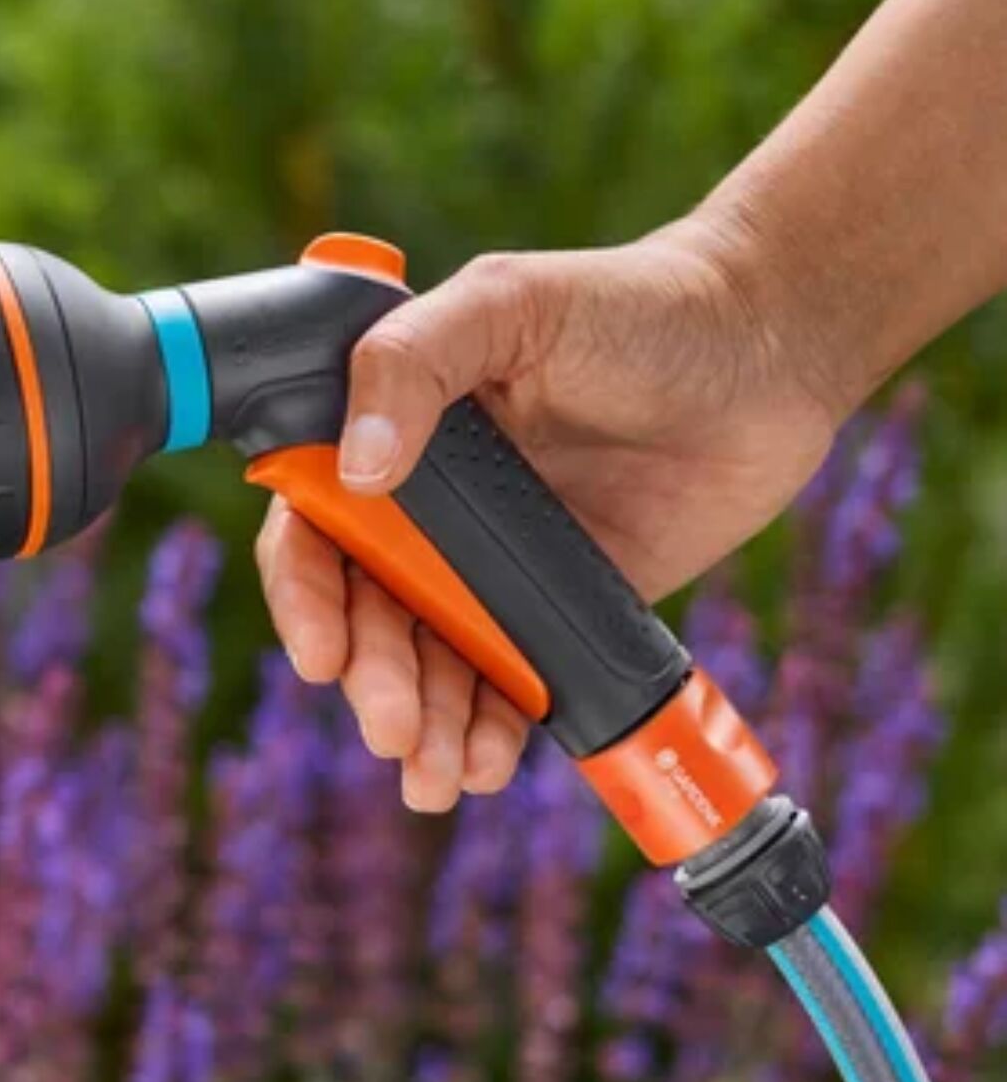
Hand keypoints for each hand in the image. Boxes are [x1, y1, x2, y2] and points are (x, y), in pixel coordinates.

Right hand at [255, 216, 848, 810]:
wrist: (774, 353)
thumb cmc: (641, 304)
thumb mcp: (512, 302)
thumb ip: (416, 362)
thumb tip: (358, 470)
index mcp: (394, 431)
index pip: (316, 524)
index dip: (306, 593)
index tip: (322, 651)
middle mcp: (431, 508)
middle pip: (368, 614)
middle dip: (373, 681)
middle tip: (393, 728)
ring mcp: (494, 565)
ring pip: (431, 664)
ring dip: (422, 727)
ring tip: (434, 778)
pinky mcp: (558, 610)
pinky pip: (506, 686)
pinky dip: (488, 733)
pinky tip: (485, 766)